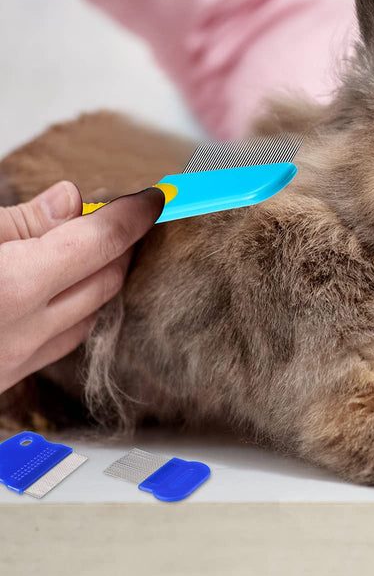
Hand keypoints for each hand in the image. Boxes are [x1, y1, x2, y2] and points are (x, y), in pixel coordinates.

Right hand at [0, 182, 163, 393]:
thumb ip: (19, 222)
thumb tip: (70, 200)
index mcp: (14, 286)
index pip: (102, 242)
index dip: (135, 214)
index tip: (157, 197)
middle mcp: (24, 331)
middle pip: (108, 280)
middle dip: (125, 244)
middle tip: (123, 214)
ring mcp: (18, 361)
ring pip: (94, 315)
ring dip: (107, 279)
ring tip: (99, 248)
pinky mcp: (9, 378)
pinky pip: (66, 341)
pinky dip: (82, 311)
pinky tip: (72, 291)